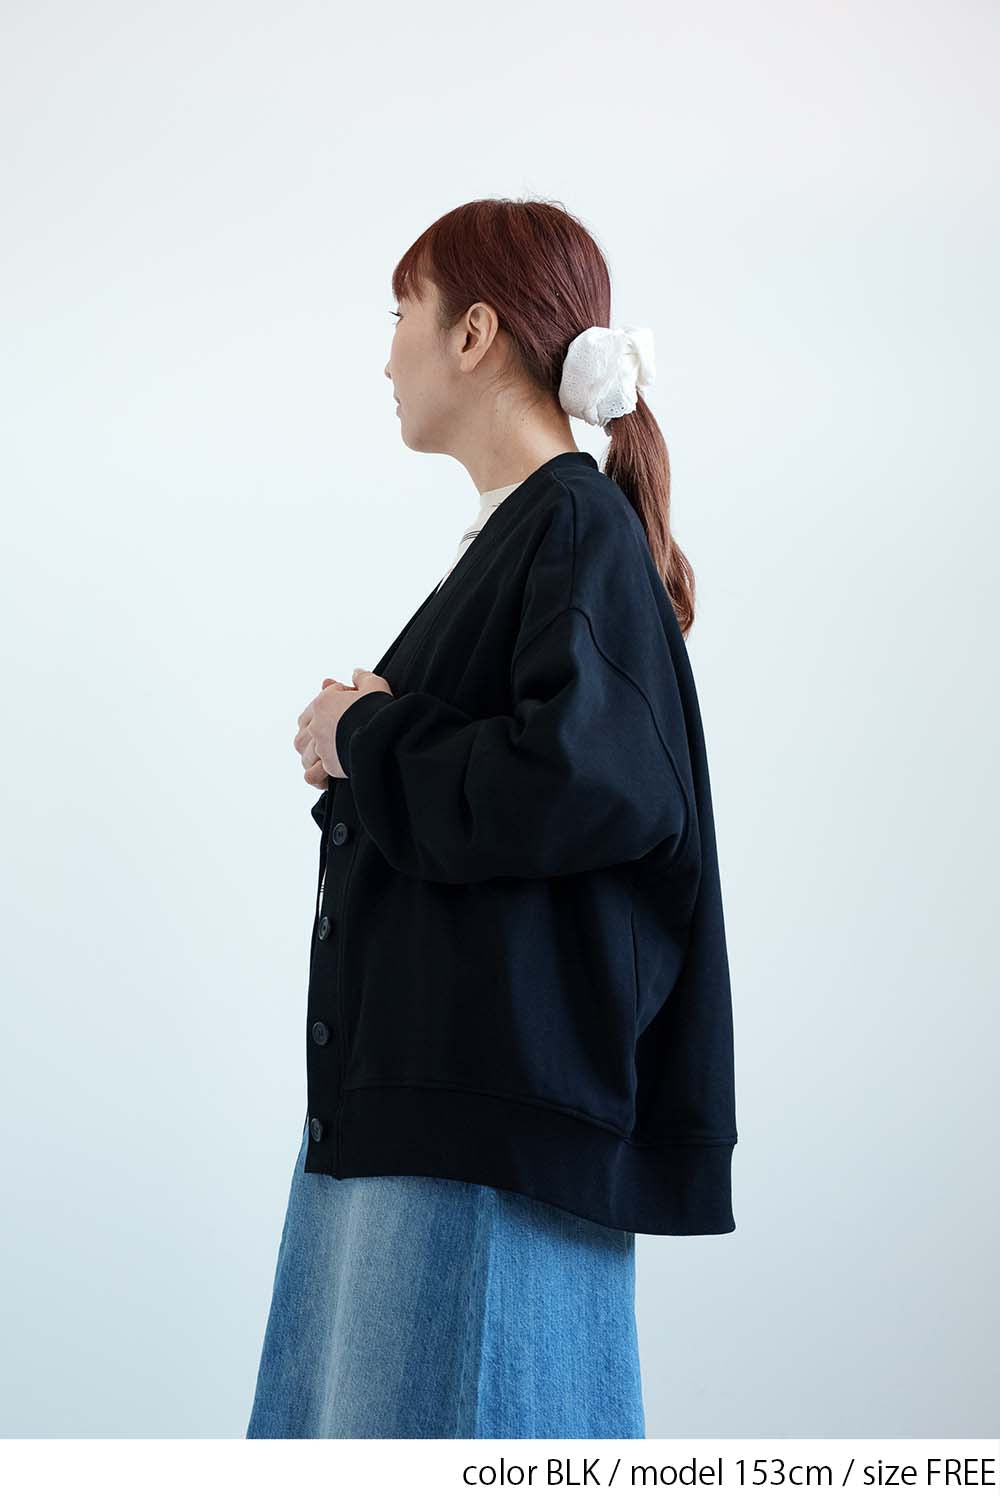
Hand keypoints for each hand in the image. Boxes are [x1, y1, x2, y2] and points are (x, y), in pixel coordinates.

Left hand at [295, 667, 393, 787]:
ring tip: (324, 757)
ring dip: (311, 754)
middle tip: (331, 735)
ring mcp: (319, 746)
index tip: (349, 709)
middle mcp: (316, 724)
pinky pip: (311, 774)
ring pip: (304, 752)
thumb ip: (363, 678)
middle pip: (305, 729)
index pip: (318, 704)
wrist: (385, 735)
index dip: (332, 706)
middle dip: (314, 732)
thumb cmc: (379, 709)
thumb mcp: (374, 686)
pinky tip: (324, 777)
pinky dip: (316, 777)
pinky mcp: (327, 766)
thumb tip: (356, 673)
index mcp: (323, 703)